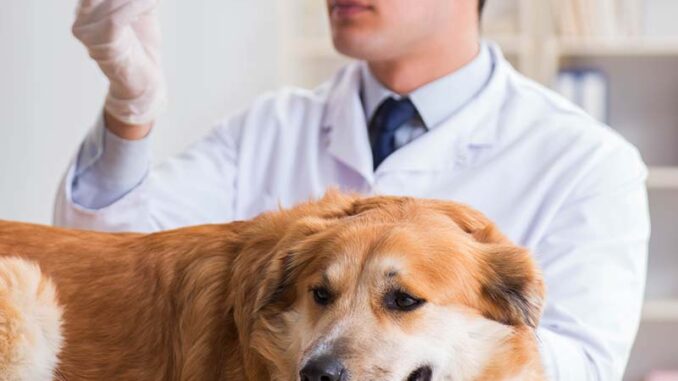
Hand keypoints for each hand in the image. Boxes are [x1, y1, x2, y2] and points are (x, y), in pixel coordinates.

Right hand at [72, 0, 165, 125]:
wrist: (145, 83)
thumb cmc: (141, 47)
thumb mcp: (139, 11)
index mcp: (88, 7)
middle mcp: (82, 16)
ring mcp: (87, 30)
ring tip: (152, 1)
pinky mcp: (100, 40)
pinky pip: (119, 15)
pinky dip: (139, 6)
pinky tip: (152, 3)